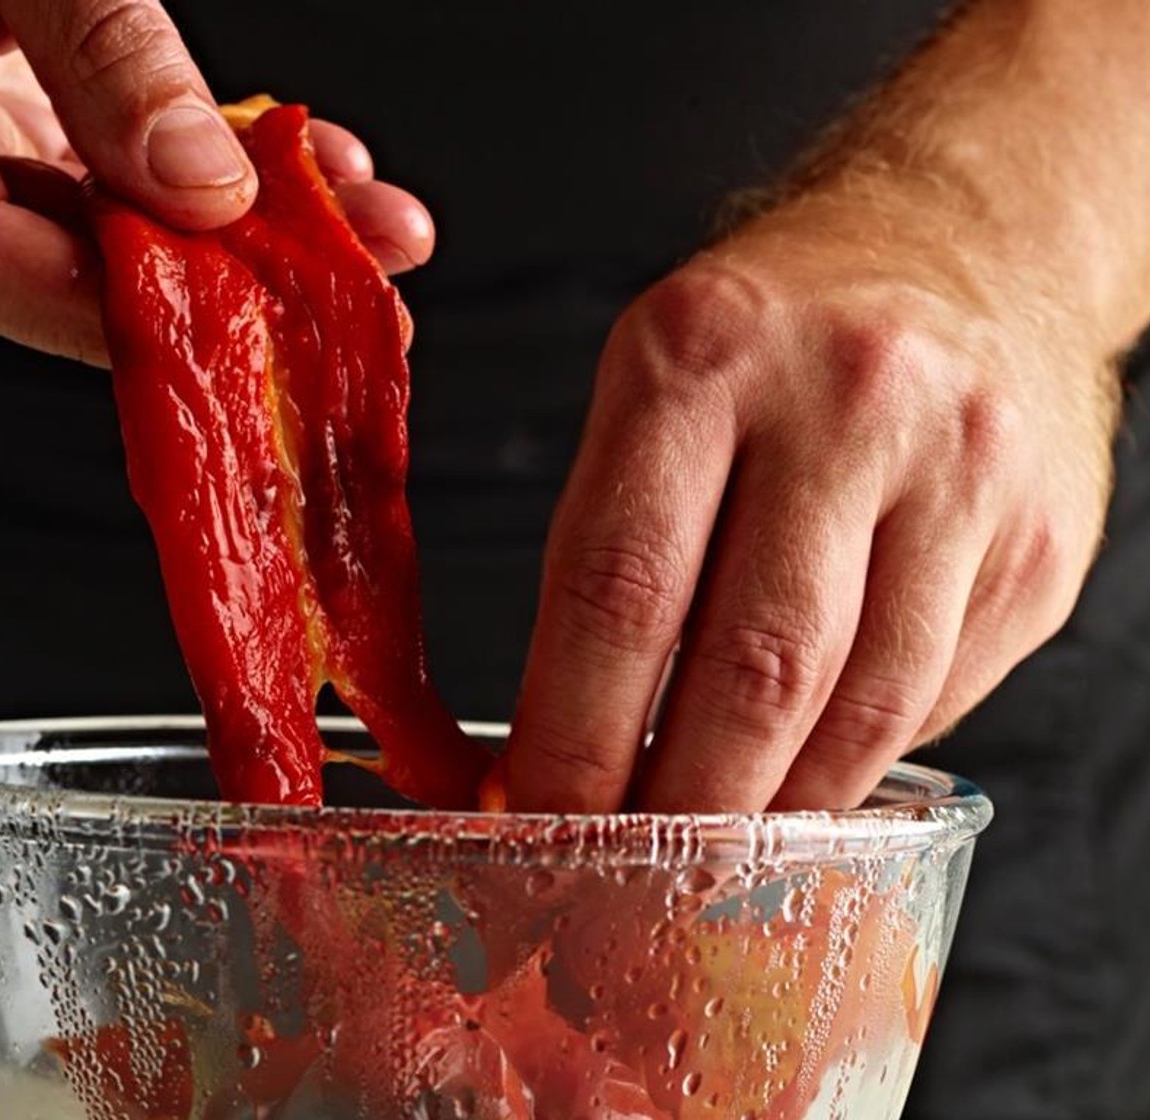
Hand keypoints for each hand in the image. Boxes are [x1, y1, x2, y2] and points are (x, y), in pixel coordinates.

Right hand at [0, 0, 434, 362]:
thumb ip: (94, 49)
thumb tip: (202, 184)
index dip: (135, 316)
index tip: (262, 339)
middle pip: (66, 265)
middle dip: (229, 281)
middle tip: (360, 301)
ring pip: (93, 222)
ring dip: (232, 224)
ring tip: (364, 226)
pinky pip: (86, 171)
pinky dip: (183, 167)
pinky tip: (287, 167)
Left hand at [504, 200, 1118, 812]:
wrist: (961, 242)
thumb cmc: (774, 336)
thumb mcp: (656, 385)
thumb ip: (614, 548)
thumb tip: (570, 747)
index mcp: (703, 356)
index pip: (618, 588)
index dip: (572, 734)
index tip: (536, 815)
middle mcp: (845, 402)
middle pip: (750, 669)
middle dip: (676, 805)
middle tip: (621, 870)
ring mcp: (961, 469)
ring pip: (860, 708)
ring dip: (772, 810)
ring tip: (711, 850)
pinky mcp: (1039, 538)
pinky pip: (935, 697)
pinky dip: (855, 763)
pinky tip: (806, 776)